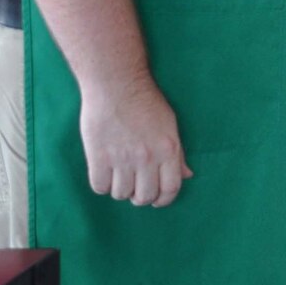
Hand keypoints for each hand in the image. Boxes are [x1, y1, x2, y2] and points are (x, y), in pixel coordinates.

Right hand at [78, 77, 191, 206]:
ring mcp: (122, 158)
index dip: (164, 200)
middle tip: (136, 189)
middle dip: (141, 197)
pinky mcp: (98, 156)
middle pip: (144, 196)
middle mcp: (147, 157)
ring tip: (120, 176)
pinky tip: (104, 173)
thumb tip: (187, 176)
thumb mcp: (170, 125)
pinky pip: (99, 186)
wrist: (117, 84)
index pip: (171, 188)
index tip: (157, 200)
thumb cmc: (146, 102)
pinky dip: (102, 184)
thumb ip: (178, 154)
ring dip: (120, 190)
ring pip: (121, 194)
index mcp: (168, 149)